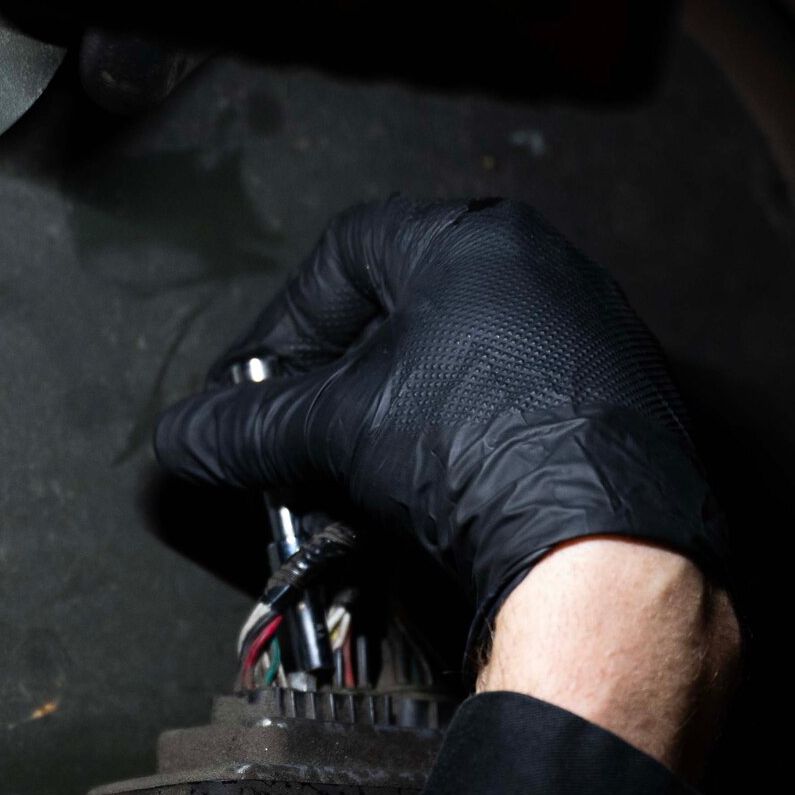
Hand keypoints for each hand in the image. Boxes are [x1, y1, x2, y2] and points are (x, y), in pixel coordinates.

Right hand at [154, 195, 729, 645]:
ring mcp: (583, 343)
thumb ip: (248, 429)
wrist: (606, 554)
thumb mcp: (338, 431)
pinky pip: (501, 415)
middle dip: (332, 387)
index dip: (284, 324)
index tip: (256, 387)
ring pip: (448, 372)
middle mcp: (542, 274)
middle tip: (298, 443)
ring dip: (386, 427)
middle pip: (397, 315)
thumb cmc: (492, 454)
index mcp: (478, 239)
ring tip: (356, 487)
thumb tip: (188, 437)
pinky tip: (430, 503)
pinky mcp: (606, 413)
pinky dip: (449, 452)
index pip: (344, 255)